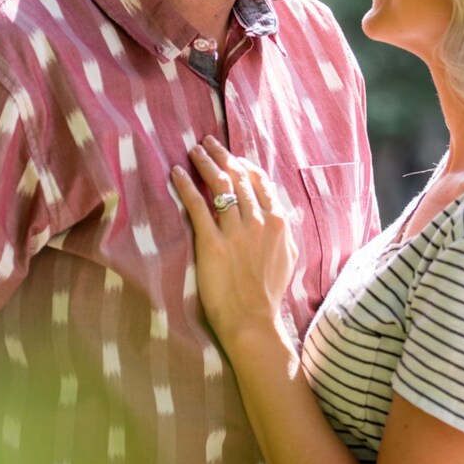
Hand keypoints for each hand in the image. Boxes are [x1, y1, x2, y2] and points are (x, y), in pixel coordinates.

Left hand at [171, 136, 298, 347]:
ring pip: (219, 185)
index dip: (244, 164)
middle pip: (238, 177)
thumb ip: (284, 231)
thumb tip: (280, 213)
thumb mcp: (288, 257)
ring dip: (204, 163)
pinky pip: (197, 206)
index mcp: (278, 222)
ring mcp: (235, 231)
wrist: (253, 320)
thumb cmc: (269, 293)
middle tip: (207, 142)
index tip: (232, 155)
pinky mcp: (211, 244)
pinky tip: (176, 173)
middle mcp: (258, 221)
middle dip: (222, 155)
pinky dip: (186, 186)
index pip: (260, 182)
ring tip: (192, 151)